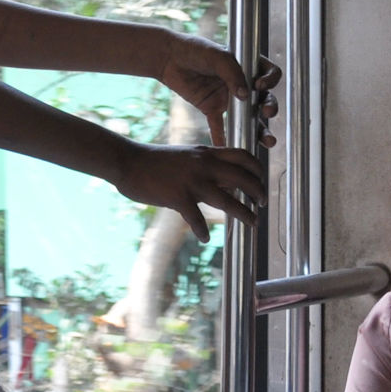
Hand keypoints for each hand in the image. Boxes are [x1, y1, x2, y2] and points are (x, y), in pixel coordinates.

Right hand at [113, 141, 268, 240]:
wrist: (128, 161)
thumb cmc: (154, 160)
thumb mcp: (186, 155)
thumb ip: (205, 165)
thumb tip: (224, 181)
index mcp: (206, 153)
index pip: (242, 156)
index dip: (257, 169)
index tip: (262, 180)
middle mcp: (204, 165)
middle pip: (243, 178)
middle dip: (258, 192)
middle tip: (263, 203)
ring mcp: (192, 181)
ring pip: (228, 200)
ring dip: (245, 213)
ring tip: (253, 222)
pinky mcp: (178, 197)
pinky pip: (197, 219)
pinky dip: (202, 231)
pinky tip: (203, 238)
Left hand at [149, 32, 279, 144]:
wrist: (169, 57)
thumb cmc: (194, 49)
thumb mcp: (216, 56)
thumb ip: (232, 73)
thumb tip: (246, 95)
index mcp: (246, 66)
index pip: (268, 74)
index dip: (270, 81)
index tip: (260, 85)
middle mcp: (241, 84)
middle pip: (264, 99)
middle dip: (270, 108)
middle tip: (267, 112)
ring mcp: (228, 98)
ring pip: (249, 117)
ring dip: (259, 130)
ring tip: (267, 141)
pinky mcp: (212, 108)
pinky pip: (219, 126)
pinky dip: (222, 138)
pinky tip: (228, 148)